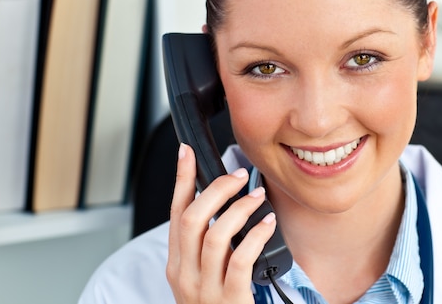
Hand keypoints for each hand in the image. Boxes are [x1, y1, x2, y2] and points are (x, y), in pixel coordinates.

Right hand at [167, 143, 277, 302]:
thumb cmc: (219, 303)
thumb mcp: (203, 273)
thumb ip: (207, 243)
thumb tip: (223, 202)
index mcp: (177, 264)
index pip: (174, 213)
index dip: (180, 180)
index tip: (186, 152)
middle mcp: (185, 274)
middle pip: (192, 219)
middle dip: (215, 190)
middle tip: (238, 176)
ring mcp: (205, 289)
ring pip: (214, 236)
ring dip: (238, 210)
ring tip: (256, 197)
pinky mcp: (230, 299)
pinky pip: (241, 259)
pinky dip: (255, 235)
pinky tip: (267, 223)